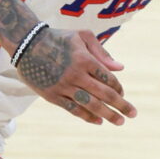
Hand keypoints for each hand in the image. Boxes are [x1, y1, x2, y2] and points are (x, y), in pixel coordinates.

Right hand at [15, 28, 135, 124]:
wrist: (26, 44)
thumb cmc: (58, 38)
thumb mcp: (82, 36)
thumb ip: (102, 53)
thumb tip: (121, 68)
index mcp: (85, 59)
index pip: (108, 78)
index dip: (118, 88)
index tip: (122, 93)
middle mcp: (76, 74)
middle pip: (103, 94)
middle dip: (120, 105)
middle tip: (132, 114)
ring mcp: (63, 86)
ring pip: (90, 104)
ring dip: (107, 115)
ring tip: (119, 122)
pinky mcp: (52, 95)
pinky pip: (72, 109)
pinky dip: (86, 116)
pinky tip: (98, 121)